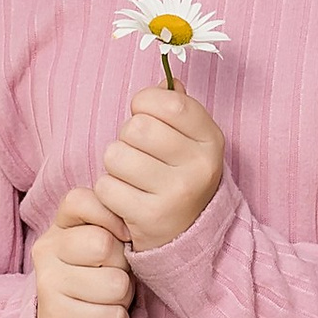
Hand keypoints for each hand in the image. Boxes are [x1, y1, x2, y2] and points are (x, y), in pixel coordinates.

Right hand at [32, 185, 133, 317]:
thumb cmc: (98, 277)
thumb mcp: (104, 243)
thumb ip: (113, 222)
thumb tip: (131, 227)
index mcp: (59, 225)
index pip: (81, 201)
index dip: (112, 217)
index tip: (122, 236)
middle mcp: (46, 250)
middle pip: (103, 244)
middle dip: (123, 265)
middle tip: (115, 274)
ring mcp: (47, 284)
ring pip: (114, 284)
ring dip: (123, 297)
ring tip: (109, 299)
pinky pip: (111, 317)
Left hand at [97, 80, 226, 252]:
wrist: (189, 236)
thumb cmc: (180, 175)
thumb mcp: (191, 140)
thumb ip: (178, 106)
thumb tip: (164, 82)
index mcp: (211, 140)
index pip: (169, 102)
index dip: (145, 102)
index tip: (143, 114)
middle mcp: (199, 166)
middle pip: (136, 128)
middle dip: (127, 138)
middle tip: (138, 154)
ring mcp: (177, 194)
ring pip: (116, 155)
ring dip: (115, 165)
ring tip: (132, 177)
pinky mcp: (150, 218)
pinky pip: (106, 187)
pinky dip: (109, 191)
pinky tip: (126, 198)